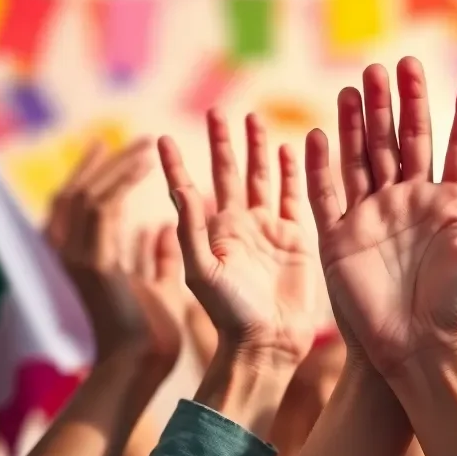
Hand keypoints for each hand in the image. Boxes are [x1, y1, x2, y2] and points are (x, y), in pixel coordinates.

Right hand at [54, 138, 176, 368]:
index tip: (118, 151)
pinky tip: (147, 166)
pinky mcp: (93, 262)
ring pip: (87, 194)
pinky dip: (122, 182)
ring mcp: (77, 258)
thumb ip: (154, 257)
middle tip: (137, 141)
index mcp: (84, 260)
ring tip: (148, 146)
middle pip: (75, 193)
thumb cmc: (150, 337)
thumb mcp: (157, 286)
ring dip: (118, 166)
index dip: (95, 175)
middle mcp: (71, 255)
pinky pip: (103, 208)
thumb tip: (157, 229)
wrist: (139, 368)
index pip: (79, 206)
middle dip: (104, 163)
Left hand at [158, 111, 318, 371]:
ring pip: (262, 178)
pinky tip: (292, 148)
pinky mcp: (297, 237)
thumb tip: (180, 187)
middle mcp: (238, 225)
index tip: (159, 139)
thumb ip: (191, 230)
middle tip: (217, 111)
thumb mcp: (202, 272)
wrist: (269, 344)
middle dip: (223, 143)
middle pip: (229, 173)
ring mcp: (268, 229)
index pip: (189, 187)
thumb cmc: (229, 315)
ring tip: (254, 119)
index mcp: (211, 232)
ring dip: (257, 149)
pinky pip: (294, 195)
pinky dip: (293, 171)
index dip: (175, 164)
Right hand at [303, 57, 456, 377]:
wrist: (422, 352)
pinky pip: (327, 194)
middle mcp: (411, 200)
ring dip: (360, 119)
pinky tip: (320, 133)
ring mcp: (374, 216)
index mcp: (451, 202)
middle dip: (401, 101)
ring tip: (360, 81)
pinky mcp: (341, 237)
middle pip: (405, 139)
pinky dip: (322, 166)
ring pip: (364, 155)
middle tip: (398, 63)